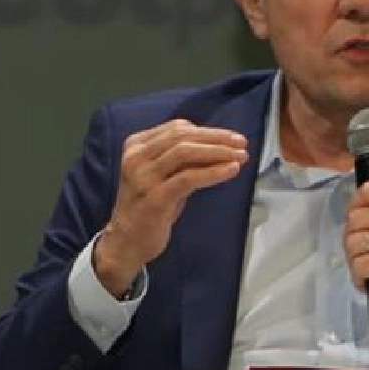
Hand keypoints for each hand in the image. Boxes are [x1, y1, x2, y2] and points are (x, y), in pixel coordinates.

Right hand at [93, 119, 247, 296]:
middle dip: (216, 138)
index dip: (208, 131)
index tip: (231, 137)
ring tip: (241, 156)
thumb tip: (219, 145)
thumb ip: (183, 159)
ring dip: (217, 152)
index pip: (176, 128)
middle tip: (242, 143)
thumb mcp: (164, 175)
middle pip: (182, 136)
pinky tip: (231, 171)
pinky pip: (188, 178)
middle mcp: (136, 157)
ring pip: (185, 153)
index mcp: (136, 145)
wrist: (126, 241)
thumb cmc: (149, 206)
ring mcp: (143, 177)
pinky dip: (213, 172)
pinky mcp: (154, 197)